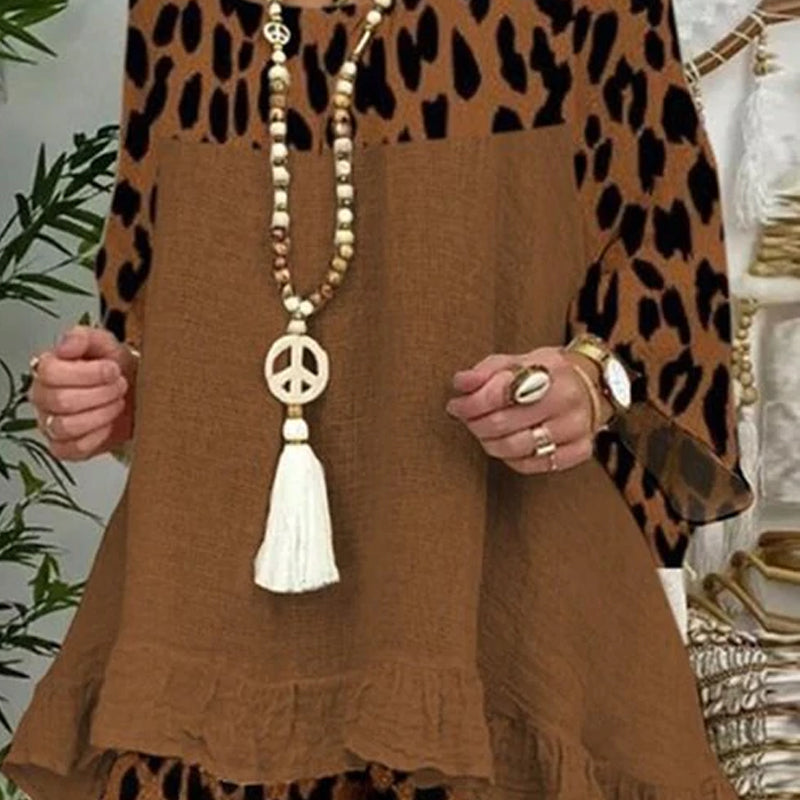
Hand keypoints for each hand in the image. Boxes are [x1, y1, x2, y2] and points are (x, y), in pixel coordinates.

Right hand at [27, 324, 138, 461]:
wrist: (135, 395)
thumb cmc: (117, 370)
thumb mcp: (106, 345)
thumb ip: (86, 337)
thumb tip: (66, 344)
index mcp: (48, 368)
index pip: (51, 372)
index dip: (88, 373)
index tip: (113, 369)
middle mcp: (44, 397)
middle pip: (61, 400)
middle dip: (101, 393)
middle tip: (120, 387)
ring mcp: (50, 424)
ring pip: (66, 426)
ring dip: (102, 414)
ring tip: (117, 403)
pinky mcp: (64, 447)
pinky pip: (73, 449)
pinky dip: (97, 436)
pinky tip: (109, 424)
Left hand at [445, 346, 610, 473]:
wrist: (593, 384)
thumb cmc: (549, 372)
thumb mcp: (519, 360)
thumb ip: (487, 370)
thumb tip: (460, 383)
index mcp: (552, 372)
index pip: (500, 393)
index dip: (470, 403)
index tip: (456, 404)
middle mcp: (568, 401)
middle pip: (503, 424)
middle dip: (475, 423)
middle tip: (466, 419)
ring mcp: (576, 429)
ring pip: (515, 448)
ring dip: (488, 442)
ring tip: (483, 432)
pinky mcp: (579, 450)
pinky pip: (533, 465)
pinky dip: (511, 458)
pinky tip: (506, 444)